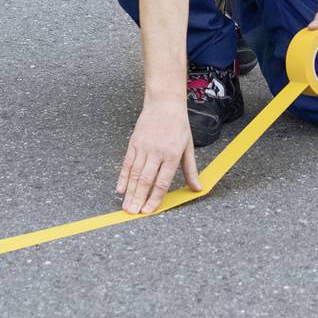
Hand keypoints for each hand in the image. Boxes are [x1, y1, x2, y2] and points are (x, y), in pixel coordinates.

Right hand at [117, 100, 203, 214]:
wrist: (164, 103)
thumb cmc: (178, 125)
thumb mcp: (188, 147)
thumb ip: (191, 169)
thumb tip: (197, 188)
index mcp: (172, 154)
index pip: (162, 182)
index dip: (154, 198)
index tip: (148, 211)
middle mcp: (157, 152)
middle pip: (146, 180)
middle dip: (138, 199)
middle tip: (133, 213)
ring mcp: (144, 147)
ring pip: (134, 174)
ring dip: (129, 192)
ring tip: (126, 206)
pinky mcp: (134, 143)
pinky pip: (127, 163)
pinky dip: (122, 177)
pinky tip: (120, 189)